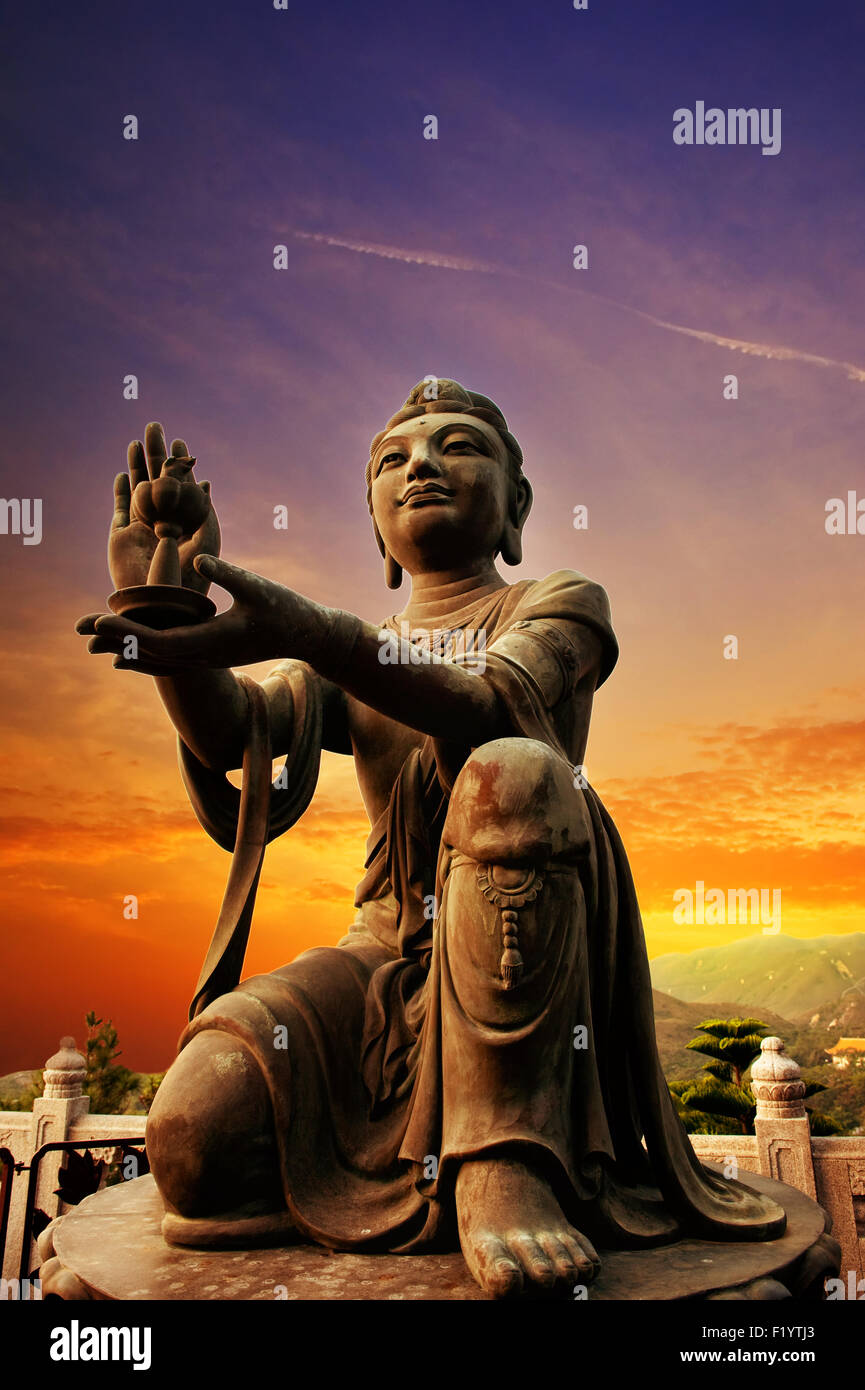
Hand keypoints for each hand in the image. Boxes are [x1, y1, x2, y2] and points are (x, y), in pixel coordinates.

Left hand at [77, 556, 325, 672]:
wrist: (306, 636)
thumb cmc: (286, 609)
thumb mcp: (258, 586)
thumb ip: (227, 572)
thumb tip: (199, 556)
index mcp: (212, 640)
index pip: (160, 640)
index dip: (128, 630)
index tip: (100, 619)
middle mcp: (204, 655)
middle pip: (150, 653)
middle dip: (114, 640)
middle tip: (79, 629)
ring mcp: (206, 658)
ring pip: (156, 660)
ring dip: (124, 649)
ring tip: (92, 643)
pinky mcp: (209, 654)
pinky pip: (169, 659)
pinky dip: (143, 656)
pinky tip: (125, 655)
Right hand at [108, 422, 219, 591]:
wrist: (162, 601)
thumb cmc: (191, 576)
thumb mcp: (206, 540)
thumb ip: (204, 511)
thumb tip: (204, 483)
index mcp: (185, 519)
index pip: (181, 483)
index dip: (179, 463)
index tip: (180, 441)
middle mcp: (163, 520)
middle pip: (157, 479)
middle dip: (156, 453)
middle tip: (155, 426)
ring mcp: (141, 527)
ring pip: (138, 489)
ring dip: (137, 465)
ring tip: (136, 442)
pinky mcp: (121, 536)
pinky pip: (120, 508)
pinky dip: (121, 490)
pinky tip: (123, 473)